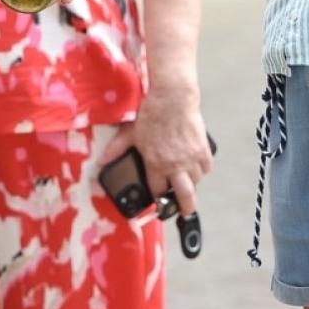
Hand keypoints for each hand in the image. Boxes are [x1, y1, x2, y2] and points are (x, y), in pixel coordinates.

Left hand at [100, 91, 211, 218]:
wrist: (172, 98)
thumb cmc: (152, 114)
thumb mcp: (130, 133)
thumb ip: (117, 149)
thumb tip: (102, 161)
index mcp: (156, 164)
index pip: (158, 190)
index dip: (157, 195)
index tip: (158, 197)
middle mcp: (175, 165)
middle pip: (185, 196)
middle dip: (184, 207)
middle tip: (184, 210)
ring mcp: (191, 158)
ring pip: (196, 182)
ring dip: (191, 185)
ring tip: (186, 183)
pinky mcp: (202, 149)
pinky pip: (206, 168)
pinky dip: (202, 170)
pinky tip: (196, 167)